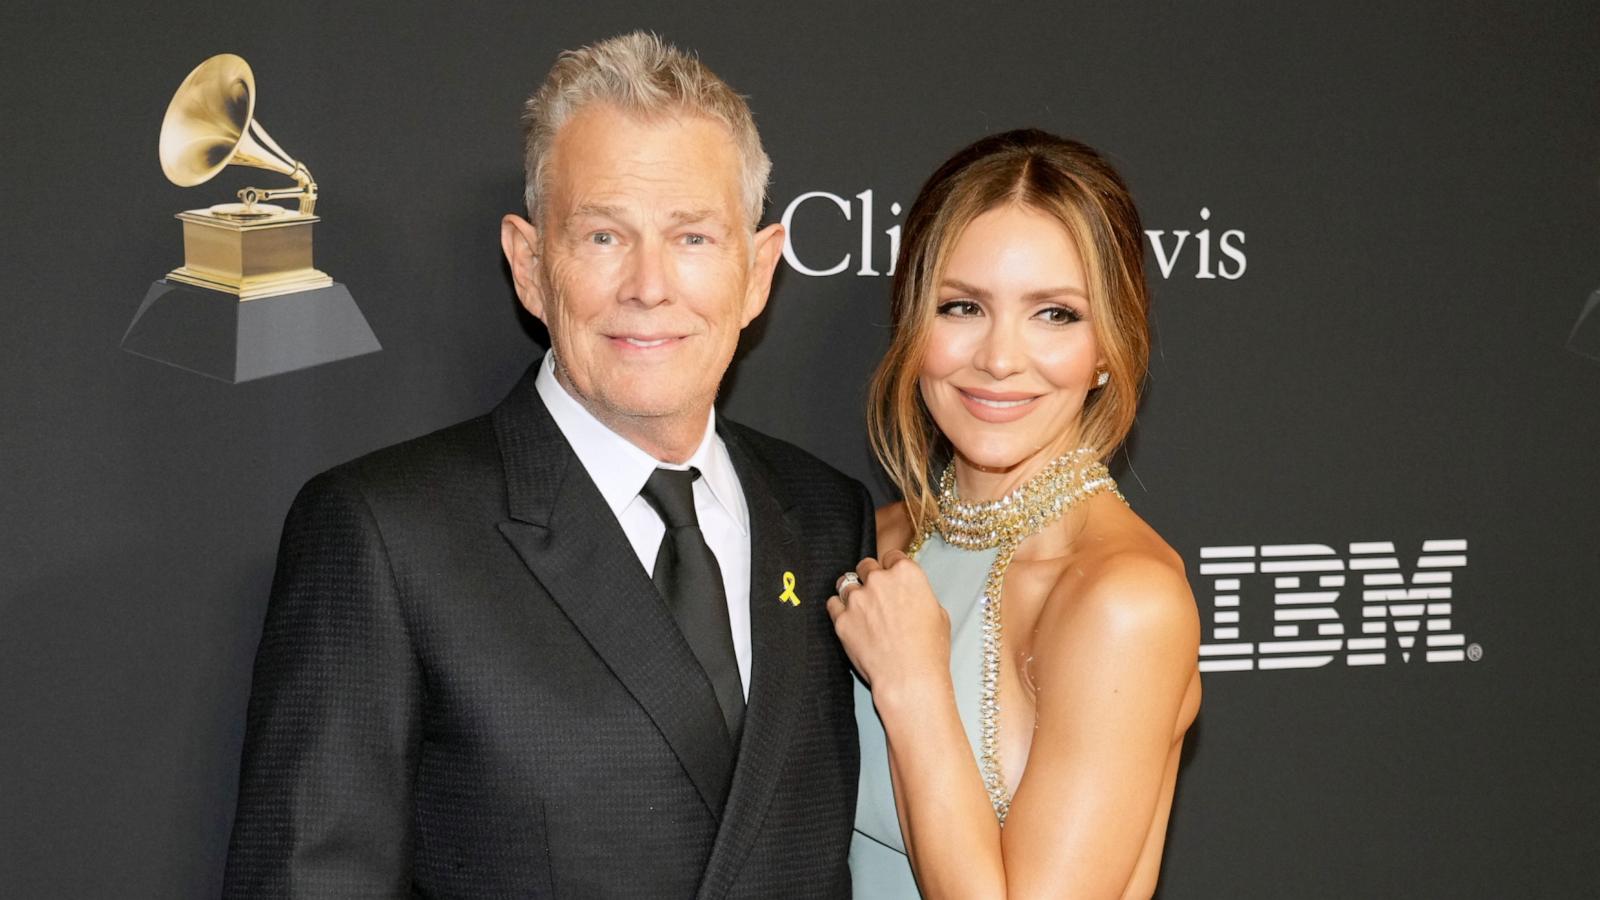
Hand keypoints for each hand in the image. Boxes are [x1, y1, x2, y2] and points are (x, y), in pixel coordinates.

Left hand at [827, 550, 950, 696]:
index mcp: (906, 573)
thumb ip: (920, 595)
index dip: (892, 568)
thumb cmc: (929, 650)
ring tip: (860, 607)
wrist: (909, 678)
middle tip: (876, 595)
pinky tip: (850, 620)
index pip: (892, 556)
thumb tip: (911, 595)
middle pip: (866, 566)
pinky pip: (832, 604)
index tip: (891, 578)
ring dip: (852, 592)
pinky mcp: (841, 620)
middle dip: (871, 578)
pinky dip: (839, 610)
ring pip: (846, 583)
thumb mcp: (938, 614)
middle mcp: (879, 580)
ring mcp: (857, 599)